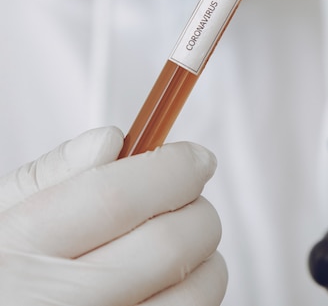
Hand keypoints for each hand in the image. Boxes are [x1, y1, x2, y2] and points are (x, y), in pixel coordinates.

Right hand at [0, 127, 226, 304]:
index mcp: (19, 253)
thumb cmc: (4, 273)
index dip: (174, 168)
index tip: (196, 158)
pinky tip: (165, 284)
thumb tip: (111, 141)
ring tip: (177, 246)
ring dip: (204, 258)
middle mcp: (59, 305)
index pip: (117, 199)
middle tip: (186, 201)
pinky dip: (193, 293)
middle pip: (168, 247)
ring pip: (195, 293)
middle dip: (196, 211)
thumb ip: (49, 176)